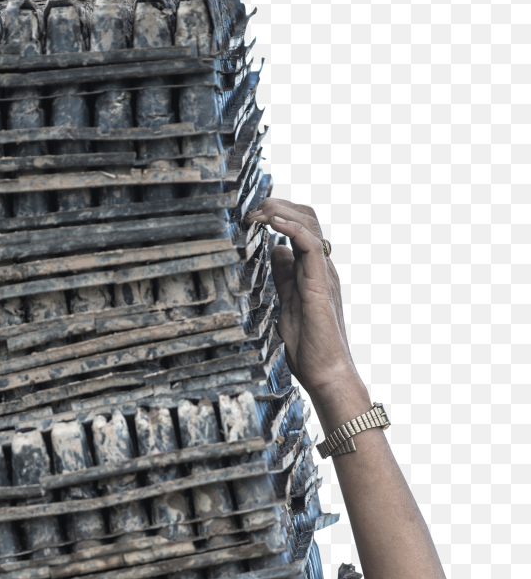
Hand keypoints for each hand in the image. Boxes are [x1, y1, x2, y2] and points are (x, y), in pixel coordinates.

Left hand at [246, 199, 363, 406]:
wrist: (327, 373)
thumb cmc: (308, 348)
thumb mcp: (286, 304)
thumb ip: (284, 277)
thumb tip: (276, 250)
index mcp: (313, 272)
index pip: (301, 228)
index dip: (278, 214)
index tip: (252, 215)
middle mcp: (322, 268)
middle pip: (307, 218)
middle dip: (278, 206)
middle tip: (251, 209)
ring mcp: (324, 273)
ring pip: (309, 224)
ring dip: (281, 211)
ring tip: (258, 210)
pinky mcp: (322, 283)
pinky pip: (312, 244)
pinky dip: (292, 228)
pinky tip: (273, 222)